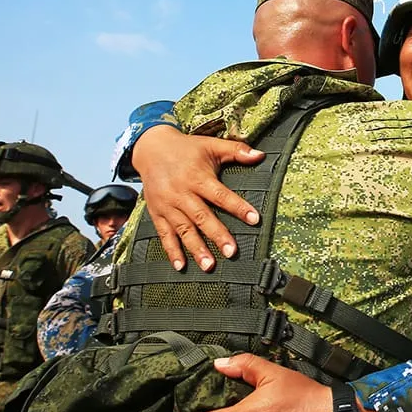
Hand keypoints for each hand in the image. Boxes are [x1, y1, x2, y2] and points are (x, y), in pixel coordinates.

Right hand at [132, 126, 264, 270]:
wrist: (150, 148)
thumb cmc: (187, 148)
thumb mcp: (211, 145)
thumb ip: (236, 150)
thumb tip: (261, 155)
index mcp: (198, 177)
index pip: (221, 195)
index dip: (238, 207)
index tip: (254, 219)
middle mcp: (182, 193)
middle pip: (202, 216)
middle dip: (217, 235)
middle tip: (231, 252)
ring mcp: (168, 205)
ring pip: (184, 229)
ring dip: (196, 248)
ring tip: (209, 266)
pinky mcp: (157, 213)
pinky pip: (164, 234)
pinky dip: (172, 251)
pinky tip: (181, 266)